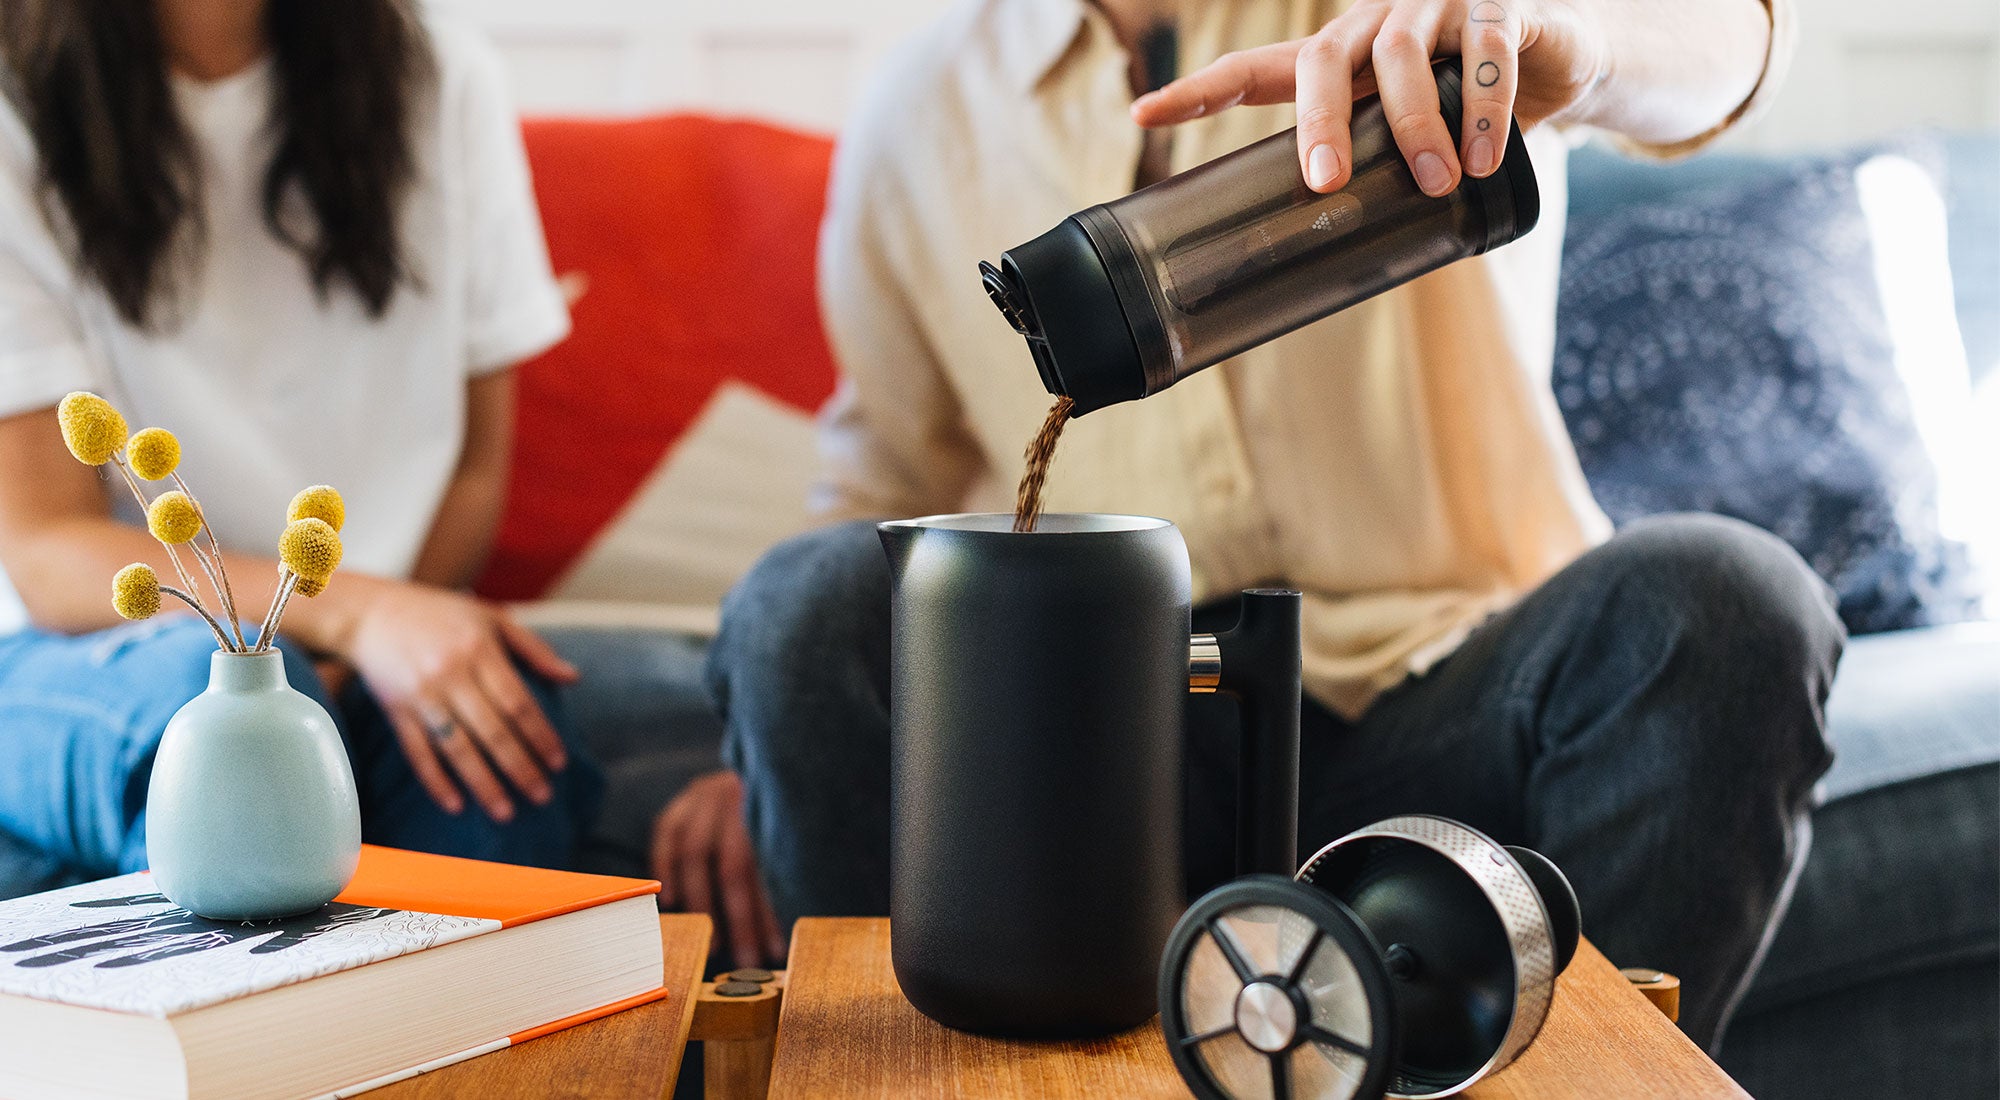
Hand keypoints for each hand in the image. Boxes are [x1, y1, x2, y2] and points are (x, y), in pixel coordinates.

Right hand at [344, 582, 578, 820]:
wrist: (370, 612)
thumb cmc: (440, 614)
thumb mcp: (491, 617)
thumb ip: (533, 648)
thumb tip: (573, 678)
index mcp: (480, 650)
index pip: (518, 702)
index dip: (541, 735)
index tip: (559, 763)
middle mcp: (451, 674)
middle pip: (492, 731)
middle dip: (520, 768)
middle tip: (542, 797)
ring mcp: (421, 694)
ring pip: (457, 748)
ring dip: (483, 784)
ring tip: (505, 813)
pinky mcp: (395, 710)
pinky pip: (417, 752)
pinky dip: (435, 781)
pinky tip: (456, 805)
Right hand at [653, 770, 785, 968]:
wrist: (737, 783)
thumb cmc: (759, 828)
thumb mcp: (770, 852)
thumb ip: (768, 894)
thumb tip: (775, 949)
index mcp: (767, 812)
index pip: (764, 872)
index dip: (764, 916)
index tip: (769, 954)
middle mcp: (736, 801)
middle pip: (732, 864)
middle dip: (734, 916)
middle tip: (737, 957)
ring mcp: (703, 799)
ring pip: (695, 853)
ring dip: (699, 901)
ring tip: (707, 940)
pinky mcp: (676, 805)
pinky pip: (665, 836)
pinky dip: (665, 869)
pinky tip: (671, 901)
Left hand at [1131, 0, 1607, 194]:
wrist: (1561, 55)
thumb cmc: (1464, 100)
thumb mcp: (1407, 135)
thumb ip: (1374, 173)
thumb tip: (1335, 261)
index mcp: (1339, 57)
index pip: (1255, 70)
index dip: (1199, 91)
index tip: (1143, 114)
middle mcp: (1375, 21)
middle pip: (1321, 57)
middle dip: (1319, 122)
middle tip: (1326, 182)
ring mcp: (1434, 6)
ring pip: (1402, 55)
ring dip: (1415, 125)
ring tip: (1435, 181)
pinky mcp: (1498, 7)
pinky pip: (1485, 53)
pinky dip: (1483, 110)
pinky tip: (1481, 156)